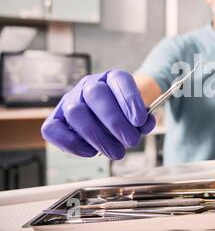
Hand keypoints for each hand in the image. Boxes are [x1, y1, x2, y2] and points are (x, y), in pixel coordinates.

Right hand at [41, 70, 155, 159]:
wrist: (109, 117)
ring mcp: (70, 101)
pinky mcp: (56, 120)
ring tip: (116, 152)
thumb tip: (144, 125)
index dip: (130, 99)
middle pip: (95, 94)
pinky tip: (91, 152)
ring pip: (76, 113)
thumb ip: (143, 120)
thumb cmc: (124, 116)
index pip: (119, 79)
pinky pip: (53, 130)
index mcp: (111, 78)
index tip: (140, 120)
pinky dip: (72, 144)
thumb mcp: (138, 115)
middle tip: (131, 141)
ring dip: (98, 136)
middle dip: (115, 121)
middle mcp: (89, 85)